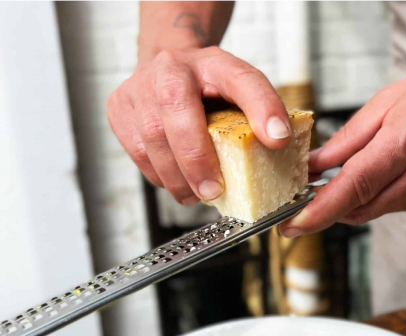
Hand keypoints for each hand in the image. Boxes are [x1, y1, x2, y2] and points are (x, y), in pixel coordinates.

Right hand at [107, 47, 290, 204]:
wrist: (167, 69)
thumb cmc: (208, 88)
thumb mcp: (241, 92)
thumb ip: (262, 111)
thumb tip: (278, 140)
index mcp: (212, 62)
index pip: (241, 80)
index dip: (261, 108)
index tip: (278, 139)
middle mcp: (170, 68)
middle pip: (176, 112)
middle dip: (196, 160)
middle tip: (213, 190)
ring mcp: (138, 87)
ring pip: (151, 139)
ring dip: (176, 177)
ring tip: (197, 194)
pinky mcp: (118, 108)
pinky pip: (137, 151)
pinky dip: (159, 175)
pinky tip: (177, 182)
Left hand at [279, 61, 405, 236]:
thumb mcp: (385, 104)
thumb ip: (347, 141)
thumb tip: (314, 166)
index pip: (354, 187)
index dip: (320, 210)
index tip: (293, 225)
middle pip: (360, 207)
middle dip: (327, 209)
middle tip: (301, 204)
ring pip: (374, 210)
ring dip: (351, 201)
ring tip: (339, 181)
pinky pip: (392, 206)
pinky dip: (375, 197)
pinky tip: (376, 177)